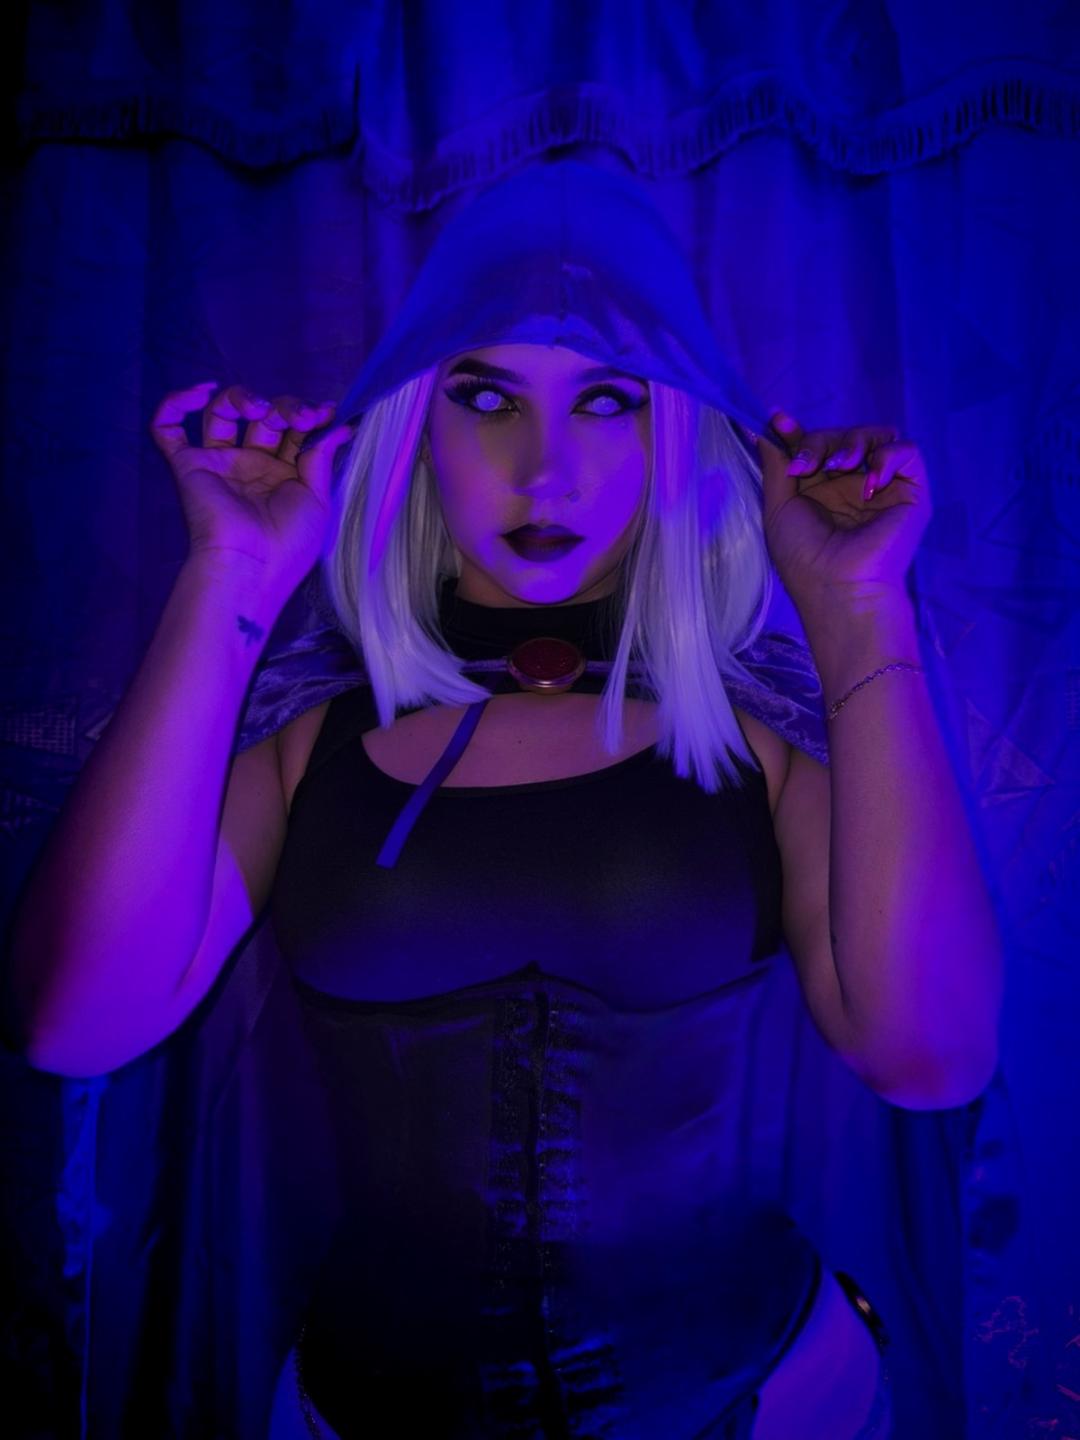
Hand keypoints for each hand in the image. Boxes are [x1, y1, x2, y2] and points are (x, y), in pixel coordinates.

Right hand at [149, 381, 353, 597]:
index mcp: (283, 475)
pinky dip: (175, 403)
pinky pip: (167, 429)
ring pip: (222, 413)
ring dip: (242, 397)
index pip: (292, 429)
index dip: (308, 415)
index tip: (326, 413)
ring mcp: (220, 464)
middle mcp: (251, 465)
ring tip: (261, 409)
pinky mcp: (189, 466)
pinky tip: (201, 391)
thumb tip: (339, 426)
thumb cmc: (289, 543)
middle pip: (263, 417)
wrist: (251, 565)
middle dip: (285, 408)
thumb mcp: (318, 499)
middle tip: (301, 418)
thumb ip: (321, 457)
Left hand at [756, 411, 931, 614]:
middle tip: (805, 465)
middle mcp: (851, 485)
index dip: (798, 431)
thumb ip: (776, 466)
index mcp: (821, 490)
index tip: (778, 420)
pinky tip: (869, 484)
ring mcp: (882, 487)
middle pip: (841, 435)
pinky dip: (887, 458)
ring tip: (838, 467)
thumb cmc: (805, 558)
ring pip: (876, 435)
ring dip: (853, 442)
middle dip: (819, 441)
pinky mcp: (911, 492)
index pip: (814, 446)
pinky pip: (908, 452)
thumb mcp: (779, 508)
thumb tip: (765, 430)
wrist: (839, 587)